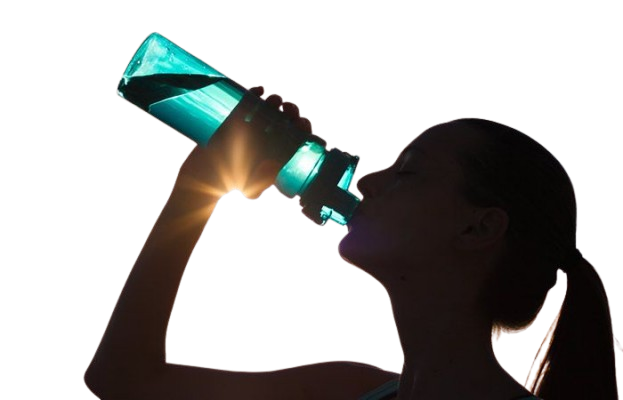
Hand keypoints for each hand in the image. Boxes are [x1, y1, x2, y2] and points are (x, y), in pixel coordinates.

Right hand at [176, 86, 313, 200]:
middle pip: (286, 116)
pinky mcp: (236, 115)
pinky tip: (260, 90)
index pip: (297, 133)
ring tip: (276, 101)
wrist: (206, 175)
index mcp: (279, 147)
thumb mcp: (255, 185)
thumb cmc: (235, 181)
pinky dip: (255, 92)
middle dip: (292, 111)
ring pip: (270, 106)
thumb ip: (267, 178)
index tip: (301, 124)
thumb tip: (278, 171)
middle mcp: (269, 134)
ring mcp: (253, 123)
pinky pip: (248, 99)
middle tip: (289, 111)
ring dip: (276, 100)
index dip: (303, 126)